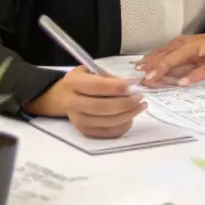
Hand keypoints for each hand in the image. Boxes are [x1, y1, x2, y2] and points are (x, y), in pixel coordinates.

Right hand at [28, 67, 145, 138]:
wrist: (64, 97)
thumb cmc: (83, 80)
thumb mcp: (91, 71)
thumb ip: (108, 76)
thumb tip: (132, 85)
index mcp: (73, 83)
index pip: (97, 86)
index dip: (118, 86)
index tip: (135, 83)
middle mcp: (72, 103)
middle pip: (103, 107)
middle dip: (126, 102)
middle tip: (140, 96)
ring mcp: (78, 120)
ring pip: (108, 122)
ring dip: (129, 114)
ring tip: (141, 105)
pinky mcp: (85, 132)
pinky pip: (108, 133)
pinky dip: (123, 126)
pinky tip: (130, 117)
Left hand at [139, 21, 204, 85]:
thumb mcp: (196, 54)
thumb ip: (180, 62)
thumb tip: (157, 73)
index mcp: (186, 43)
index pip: (163, 51)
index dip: (149, 62)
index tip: (134, 73)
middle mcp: (193, 43)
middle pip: (169, 53)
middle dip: (153, 66)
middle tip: (140, 78)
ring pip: (184, 56)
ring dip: (168, 67)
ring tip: (155, 78)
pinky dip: (195, 74)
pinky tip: (185, 83)